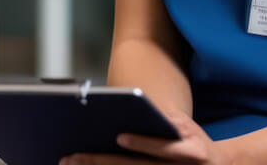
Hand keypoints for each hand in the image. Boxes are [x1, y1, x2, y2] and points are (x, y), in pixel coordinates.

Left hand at [60, 111, 233, 164]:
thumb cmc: (195, 144)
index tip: (120, 136)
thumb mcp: (189, 129)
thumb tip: (141, 108)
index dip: (143, 143)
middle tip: (71, 156)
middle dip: (100, 162)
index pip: (162, 149)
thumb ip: (168, 121)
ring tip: (71, 163)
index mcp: (189, 152)